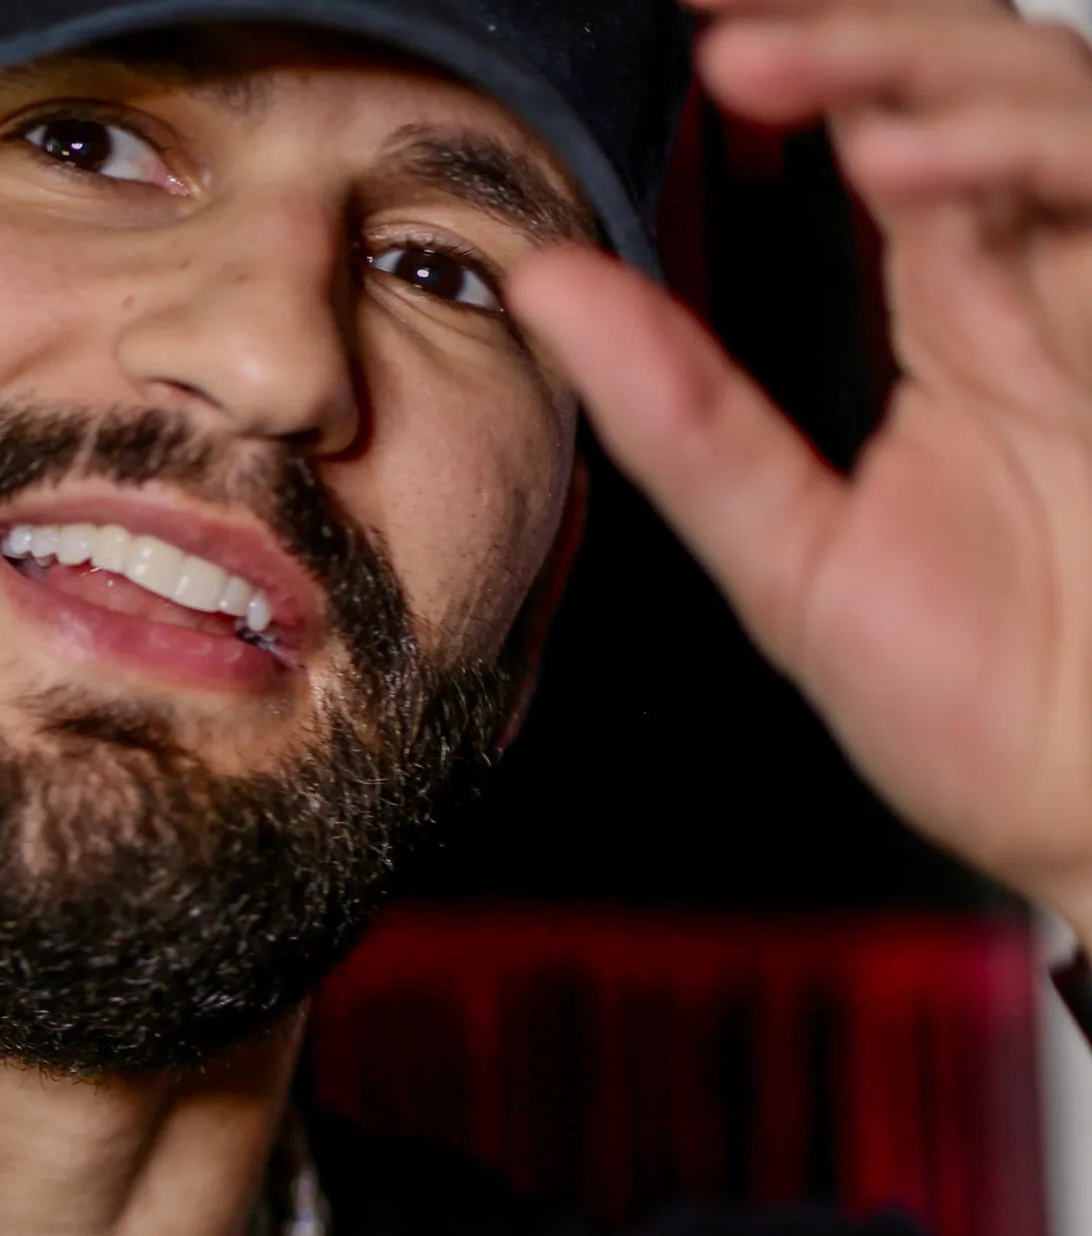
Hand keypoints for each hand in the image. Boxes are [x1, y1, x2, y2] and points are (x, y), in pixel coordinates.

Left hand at [506, 0, 1091, 937]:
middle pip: (940, 84)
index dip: (781, 65)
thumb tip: (548, 291)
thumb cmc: (978, 702)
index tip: (664, 37)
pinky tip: (895, 158)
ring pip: (1023, 98)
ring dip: (891, 59)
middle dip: (830, 24)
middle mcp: (1037, 278)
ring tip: (752, 63)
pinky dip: (1006, 153)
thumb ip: (684, 423)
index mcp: (949, 321)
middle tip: (699, 7)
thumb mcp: (791, 558)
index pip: (865, 138)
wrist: (1091, 805)